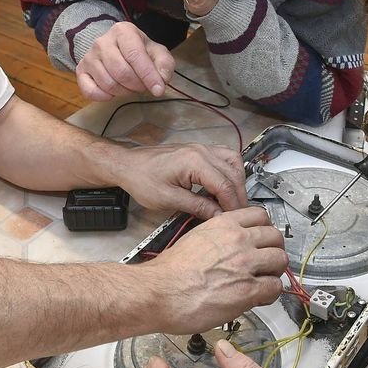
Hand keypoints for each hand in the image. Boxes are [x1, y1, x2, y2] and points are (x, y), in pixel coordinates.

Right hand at [76, 21, 174, 99]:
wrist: (116, 47)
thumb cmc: (139, 50)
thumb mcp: (156, 52)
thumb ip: (164, 63)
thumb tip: (162, 80)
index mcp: (123, 31)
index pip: (135, 55)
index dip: (148, 76)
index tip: (159, 90)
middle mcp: (102, 41)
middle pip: (121, 72)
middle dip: (137, 85)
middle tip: (142, 86)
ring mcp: (89, 56)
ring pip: (108, 84)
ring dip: (124, 92)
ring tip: (130, 87)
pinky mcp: (81, 70)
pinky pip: (91, 91)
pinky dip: (105, 97)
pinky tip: (113, 92)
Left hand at [112, 142, 247, 217]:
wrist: (128, 165)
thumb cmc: (142, 179)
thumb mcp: (169, 199)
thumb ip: (198, 207)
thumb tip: (219, 216)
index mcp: (194, 161)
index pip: (225, 185)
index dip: (233, 205)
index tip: (235, 219)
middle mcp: (202, 151)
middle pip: (233, 174)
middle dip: (239, 196)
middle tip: (238, 214)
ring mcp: (201, 148)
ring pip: (234, 162)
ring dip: (238, 181)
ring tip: (234, 201)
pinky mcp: (199, 150)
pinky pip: (225, 156)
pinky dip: (232, 170)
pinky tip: (228, 184)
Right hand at [150, 208, 286, 332]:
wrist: (159, 292)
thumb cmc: (169, 272)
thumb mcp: (195, 238)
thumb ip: (218, 238)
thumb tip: (229, 248)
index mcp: (224, 225)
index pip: (260, 215)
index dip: (264, 229)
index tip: (262, 239)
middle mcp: (238, 240)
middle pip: (275, 236)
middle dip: (273, 249)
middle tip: (266, 261)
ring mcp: (245, 264)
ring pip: (280, 260)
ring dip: (275, 271)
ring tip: (265, 280)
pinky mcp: (248, 289)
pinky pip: (276, 287)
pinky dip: (271, 293)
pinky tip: (260, 297)